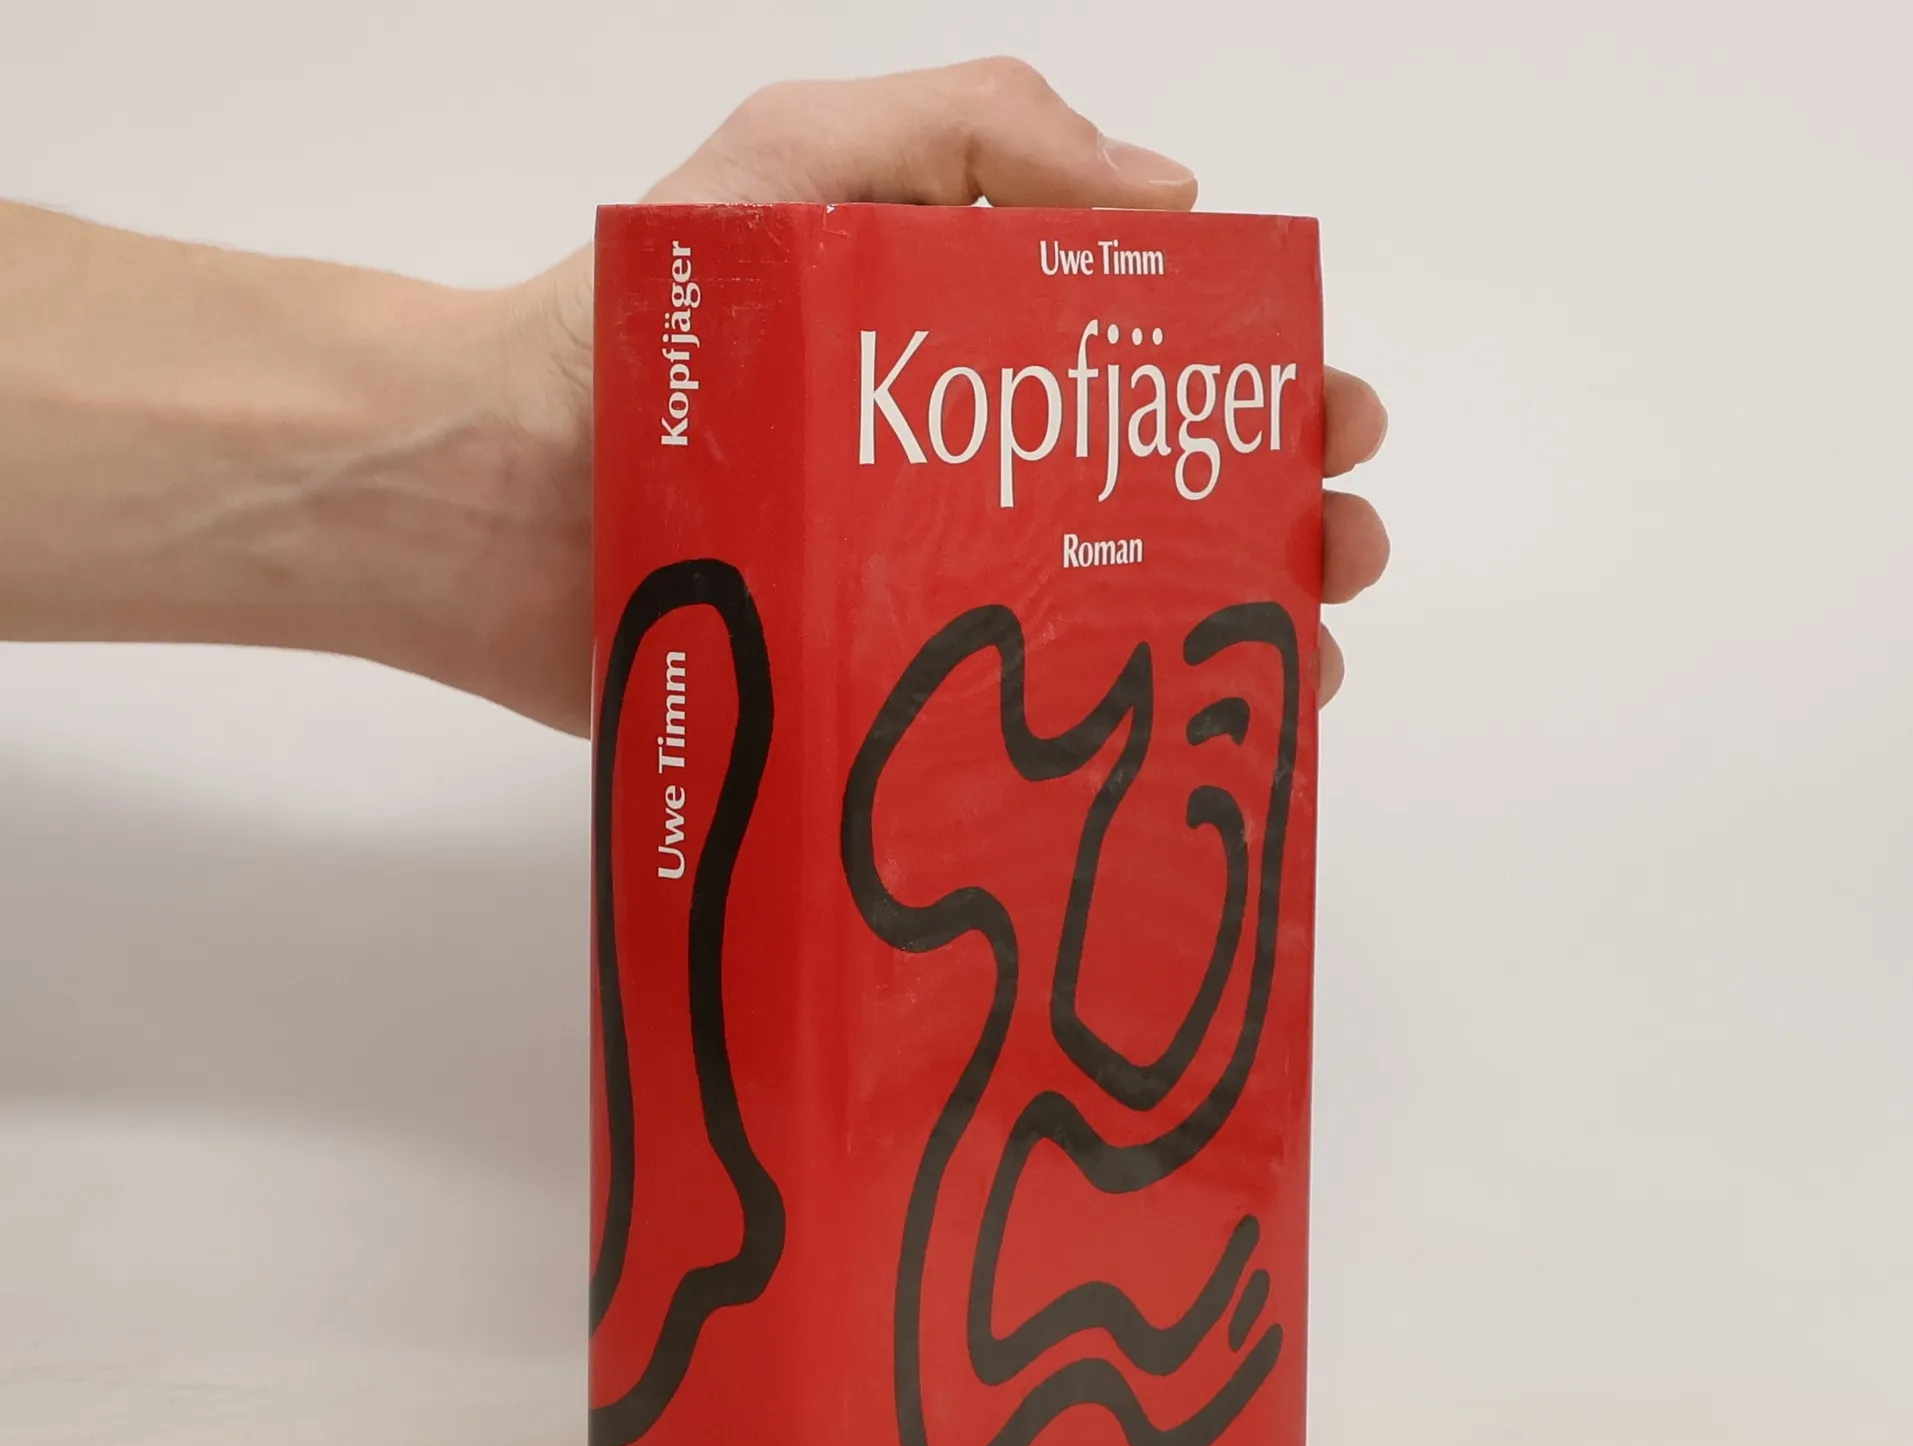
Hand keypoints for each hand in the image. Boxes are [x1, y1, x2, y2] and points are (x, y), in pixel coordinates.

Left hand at [502, 59, 1387, 727]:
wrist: (490, 492)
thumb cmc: (642, 314)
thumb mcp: (805, 157)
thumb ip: (978, 132)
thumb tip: (1170, 200)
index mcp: (968, 347)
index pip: (1148, 364)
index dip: (1253, 386)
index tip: (1330, 417)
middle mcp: (964, 476)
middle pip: (1153, 500)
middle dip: (1269, 521)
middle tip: (1333, 551)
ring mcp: (924, 592)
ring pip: (1107, 619)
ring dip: (1217, 637)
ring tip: (1292, 665)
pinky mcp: (877, 693)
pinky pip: (1011, 726)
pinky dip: (1100, 740)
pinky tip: (1170, 758)